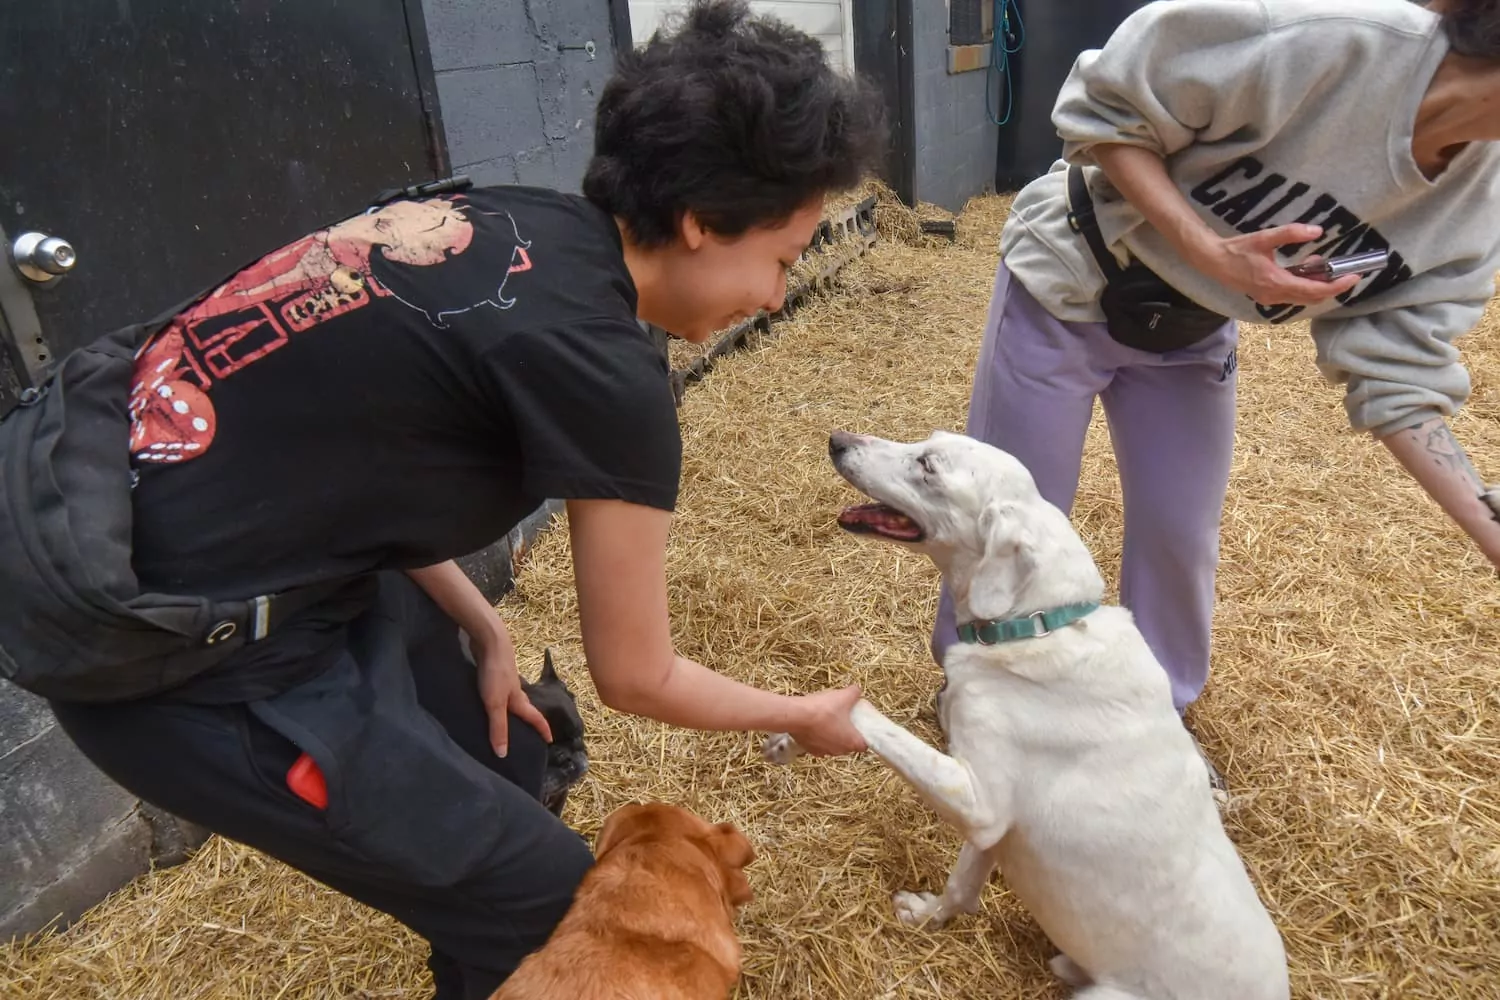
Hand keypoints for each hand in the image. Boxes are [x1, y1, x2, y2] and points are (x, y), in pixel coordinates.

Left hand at [470, 624, 551, 756]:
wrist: (490, 641)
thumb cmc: (495, 673)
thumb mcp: (495, 704)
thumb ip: (498, 727)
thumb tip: (503, 754)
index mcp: (519, 700)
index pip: (535, 718)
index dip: (543, 730)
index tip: (550, 741)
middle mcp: (515, 690)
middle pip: (525, 708)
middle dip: (528, 720)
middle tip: (527, 732)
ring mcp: (505, 680)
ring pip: (512, 698)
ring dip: (512, 708)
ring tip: (507, 717)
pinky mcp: (495, 671)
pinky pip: (499, 689)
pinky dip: (499, 697)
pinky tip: (490, 698)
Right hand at [784, 685, 866, 755]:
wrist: (797, 716)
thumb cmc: (824, 710)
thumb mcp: (843, 696)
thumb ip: (854, 693)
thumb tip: (857, 690)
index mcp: (851, 742)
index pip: (863, 746)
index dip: (863, 736)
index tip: (859, 726)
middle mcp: (839, 751)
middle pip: (847, 746)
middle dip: (846, 735)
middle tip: (843, 720)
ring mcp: (823, 752)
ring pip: (832, 746)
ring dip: (831, 736)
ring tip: (827, 720)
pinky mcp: (809, 749)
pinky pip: (817, 745)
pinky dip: (817, 737)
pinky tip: (814, 725)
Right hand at [1192, 224, 1361, 306]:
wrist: (1213, 261)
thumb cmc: (1237, 249)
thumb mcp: (1265, 237)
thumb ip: (1292, 233)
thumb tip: (1317, 230)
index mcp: (1276, 282)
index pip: (1315, 290)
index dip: (1337, 286)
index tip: (1353, 278)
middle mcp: (1275, 295)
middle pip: (1313, 299)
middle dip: (1332, 288)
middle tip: (1345, 273)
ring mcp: (1269, 298)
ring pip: (1303, 299)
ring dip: (1317, 287)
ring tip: (1323, 268)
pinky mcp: (1266, 296)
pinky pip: (1293, 297)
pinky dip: (1305, 287)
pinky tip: (1305, 271)